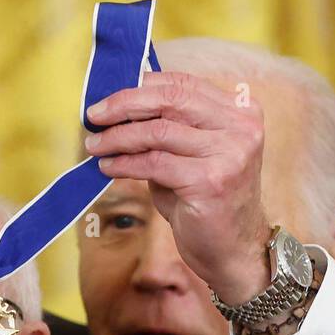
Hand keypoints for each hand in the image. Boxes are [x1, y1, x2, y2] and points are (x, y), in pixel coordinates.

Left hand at [85, 71, 272, 304]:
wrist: (234, 251)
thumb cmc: (206, 202)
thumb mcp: (189, 155)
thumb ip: (166, 128)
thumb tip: (117, 108)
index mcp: (240, 111)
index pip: (182, 84)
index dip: (140, 85)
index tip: (107, 98)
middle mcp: (240, 127)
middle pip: (170, 100)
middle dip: (124, 105)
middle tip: (93, 116)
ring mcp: (229, 154)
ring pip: (157, 132)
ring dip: (117, 137)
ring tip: (94, 145)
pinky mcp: (210, 182)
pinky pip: (154, 163)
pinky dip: (124, 163)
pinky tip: (107, 167)